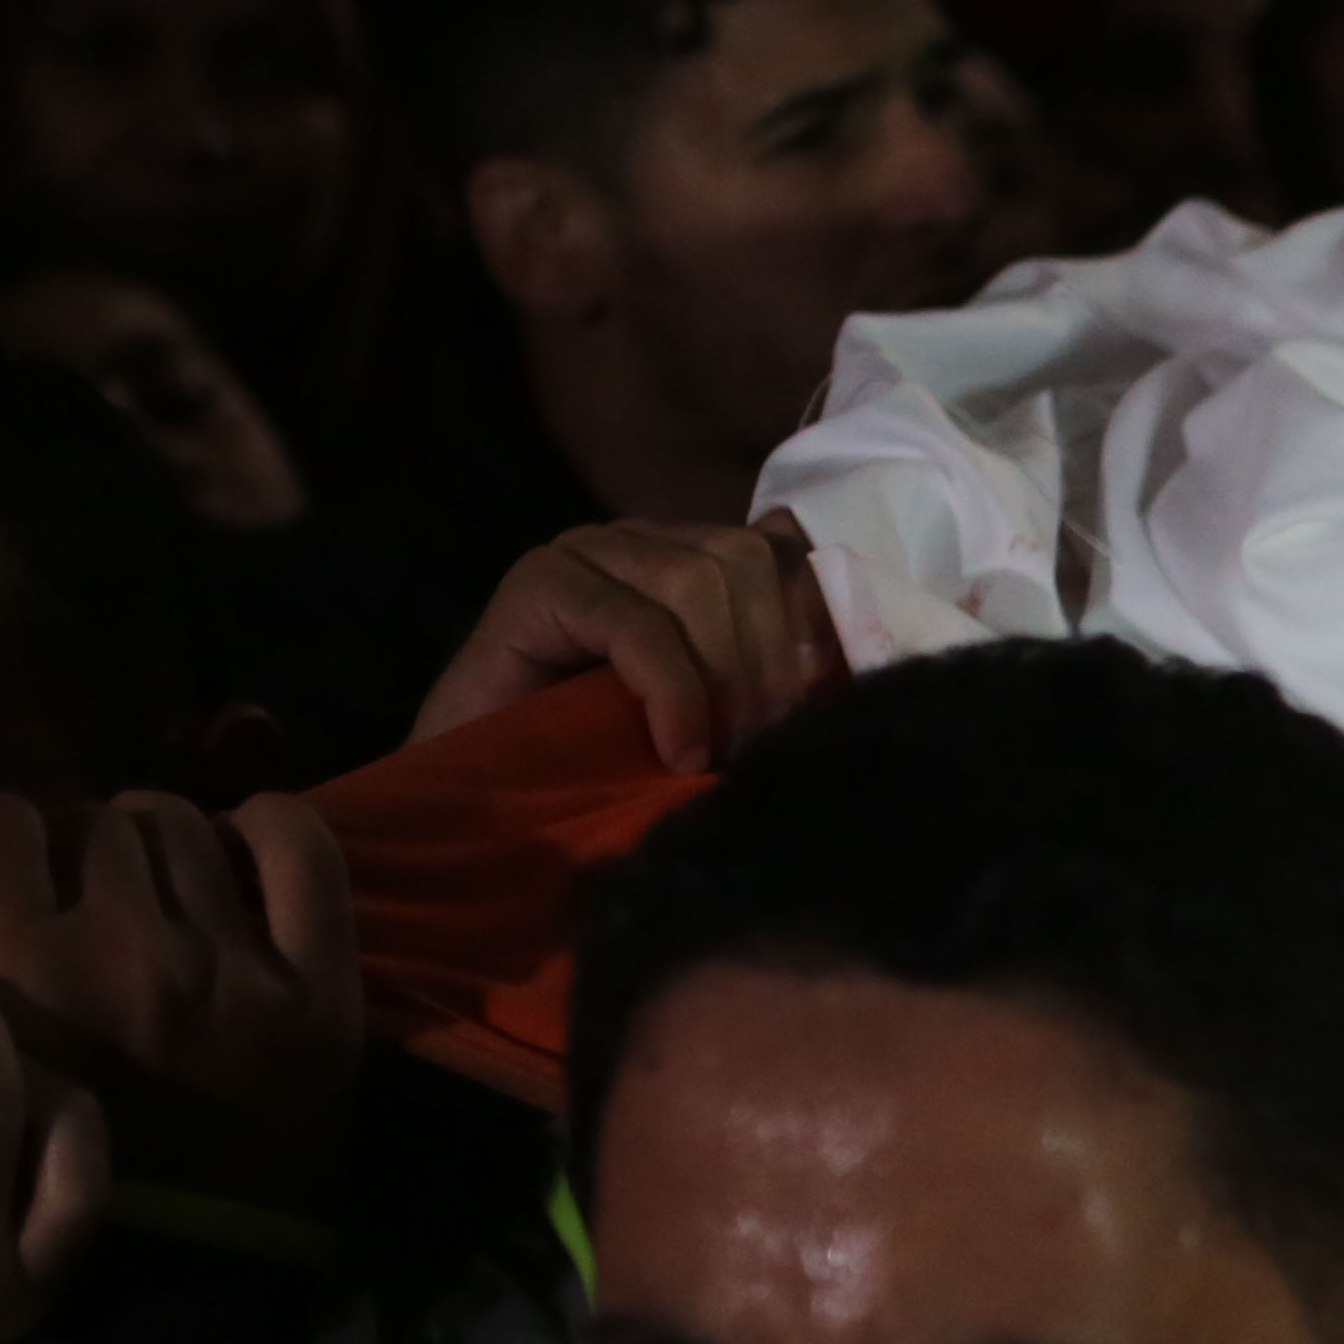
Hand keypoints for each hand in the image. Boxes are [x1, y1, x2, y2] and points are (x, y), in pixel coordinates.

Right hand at [0, 788, 361, 1210]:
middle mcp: (130, 960)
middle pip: (86, 821)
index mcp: (21, 977)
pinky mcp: (324, 992)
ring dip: (154, 849)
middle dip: (71, 857)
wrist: (184, 1286)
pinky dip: (270, 830)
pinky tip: (237, 867)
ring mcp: (236, 974)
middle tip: (75, 910)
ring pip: (179, 823)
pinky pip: (299, 844)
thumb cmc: (55, 1173)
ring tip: (147, 905)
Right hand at [412, 513, 843, 768]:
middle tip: (763, 749)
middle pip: (749, 563)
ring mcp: (589, 553)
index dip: (814, 631)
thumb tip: (858, 681)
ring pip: (700, 581)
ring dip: (725, 680)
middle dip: (769, 663)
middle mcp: (647, 542)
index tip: (821, 715)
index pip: (787, 556)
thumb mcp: (719, 727)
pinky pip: (636, 622)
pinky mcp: (541, 585)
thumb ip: (774, 687)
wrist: (484, 802)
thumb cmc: (610, 770)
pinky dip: (673, 690)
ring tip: (719, 757)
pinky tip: (678, 749)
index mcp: (698, 562)